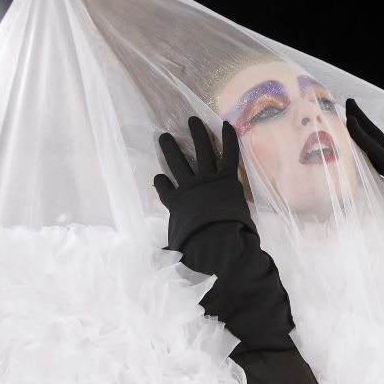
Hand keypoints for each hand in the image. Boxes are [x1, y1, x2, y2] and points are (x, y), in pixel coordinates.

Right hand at [154, 116, 254, 250]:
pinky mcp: (227, 178)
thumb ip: (169, 251)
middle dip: (170, 148)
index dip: (160, 183)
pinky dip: (228, 138)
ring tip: (191, 120)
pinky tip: (226, 123)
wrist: (217, 242)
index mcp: (176, 204)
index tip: (159, 177)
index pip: (163, 189)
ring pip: (200, 151)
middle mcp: (189, 187)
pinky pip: (228, 154)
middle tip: (164, 135)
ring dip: (196, 134)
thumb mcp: (178, 249)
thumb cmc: (197, 248)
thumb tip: (154, 263)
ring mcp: (208, 179)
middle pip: (176, 163)